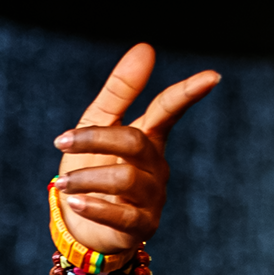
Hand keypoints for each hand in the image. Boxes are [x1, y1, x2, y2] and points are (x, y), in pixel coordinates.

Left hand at [54, 45, 218, 253]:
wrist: (82, 226)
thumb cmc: (92, 170)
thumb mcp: (97, 126)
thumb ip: (119, 91)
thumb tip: (146, 47)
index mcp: (149, 137)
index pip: (169, 110)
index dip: (188, 93)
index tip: (212, 77)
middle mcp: (156, 166)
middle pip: (135, 143)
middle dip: (96, 139)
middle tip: (61, 142)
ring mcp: (152, 197)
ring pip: (126, 180)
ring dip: (87, 178)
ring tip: (62, 183)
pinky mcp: (142, 226)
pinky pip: (123, 215)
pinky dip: (95, 207)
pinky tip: (75, 203)